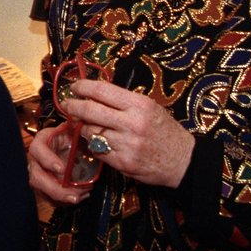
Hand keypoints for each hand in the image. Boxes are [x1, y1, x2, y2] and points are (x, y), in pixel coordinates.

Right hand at [28, 124, 94, 205]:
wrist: (77, 144)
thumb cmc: (76, 135)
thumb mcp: (77, 129)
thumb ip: (79, 128)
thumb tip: (85, 127)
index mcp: (42, 140)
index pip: (38, 149)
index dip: (47, 160)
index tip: (62, 169)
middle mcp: (36, 158)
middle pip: (36, 177)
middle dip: (54, 189)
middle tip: (73, 196)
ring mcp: (39, 173)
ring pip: (41, 191)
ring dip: (61, 198)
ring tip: (80, 197)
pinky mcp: (45, 185)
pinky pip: (50, 198)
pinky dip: (64, 201)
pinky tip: (80, 196)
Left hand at [60, 78, 194, 188]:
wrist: (184, 161)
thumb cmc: (165, 131)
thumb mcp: (150, 108)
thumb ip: (124, 102)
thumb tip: (94, 93)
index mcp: (139, 105)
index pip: (102, 90)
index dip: (83, 87)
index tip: (75, 87)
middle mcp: (132, 123)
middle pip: (90, 110)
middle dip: (73, 106)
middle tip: (67, 104)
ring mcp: (126, 144)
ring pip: (90, 132)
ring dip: (83, 126)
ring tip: (83, 123)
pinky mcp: (123, 163)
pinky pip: (97, 150)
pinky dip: (93, 145)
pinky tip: (96, 141)